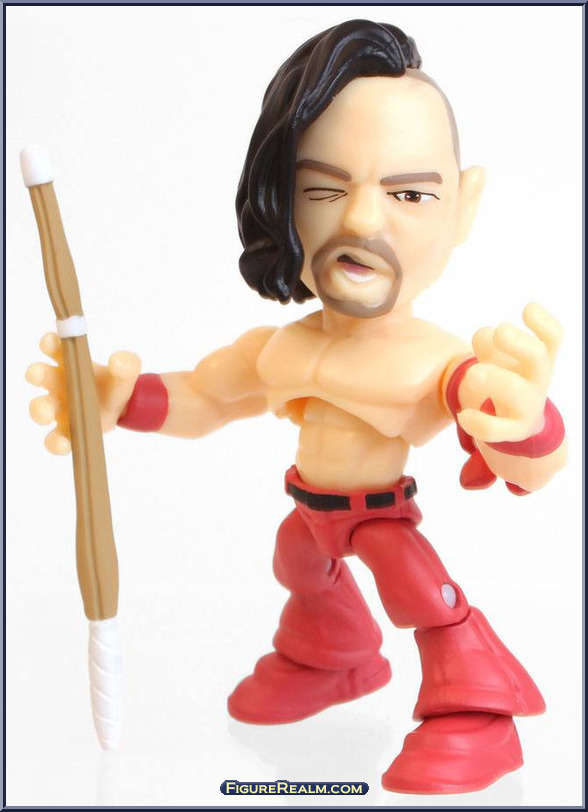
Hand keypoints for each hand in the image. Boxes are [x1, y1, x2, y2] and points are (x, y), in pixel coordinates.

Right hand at [26, 332, 140, 454]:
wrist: (126, 410)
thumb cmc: (117, 384)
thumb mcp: (128, 371)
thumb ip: (127, 363)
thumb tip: (118, 360)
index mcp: (69, 363)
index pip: (53, 347)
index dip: (49, 343)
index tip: (52, 341)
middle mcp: (57, 383)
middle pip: (39, 375)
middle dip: (36, 373)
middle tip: (40, 374)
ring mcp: (58, 408)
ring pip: (40, 408)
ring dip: (40, 409)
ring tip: (47, 414)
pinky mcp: (65, 431)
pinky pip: (53, 439)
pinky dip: (55, 443)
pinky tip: (64, 443)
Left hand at [457, 303, 562, 443]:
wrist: (519, 423)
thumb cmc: (508, 378)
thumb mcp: (500, 359)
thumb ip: (489, 344)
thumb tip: (484, 334)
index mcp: (539, 360)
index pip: (553, 337)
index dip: (544, 322)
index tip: (527, 309)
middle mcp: (537, 380)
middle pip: (537, 357)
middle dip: (516, 342)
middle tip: (499, 331)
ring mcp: (527, 406)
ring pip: (516, 391)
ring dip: (494, 378)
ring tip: (473, 373)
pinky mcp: (512, 430)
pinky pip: (497, 429)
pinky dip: (479, 422)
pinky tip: (464, 415)